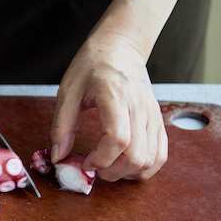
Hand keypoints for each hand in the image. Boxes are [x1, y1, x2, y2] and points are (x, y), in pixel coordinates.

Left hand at [50, 33, 167, 181]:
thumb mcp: (67, 92)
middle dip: (112, 172)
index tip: (85, 163)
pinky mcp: (158, 121)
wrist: (120, 47)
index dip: (101, 160)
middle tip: (94, 168)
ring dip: (127, 173)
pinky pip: (161, 154)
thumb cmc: (92, 66)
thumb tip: (59, 157)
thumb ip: (61, 126)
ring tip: (108, 167)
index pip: (118, 139)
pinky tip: (126, 166)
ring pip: (151, 159)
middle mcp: (139, 106)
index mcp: (115, 95)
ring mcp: (152, 115)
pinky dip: (145, 168)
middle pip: (137, 155)